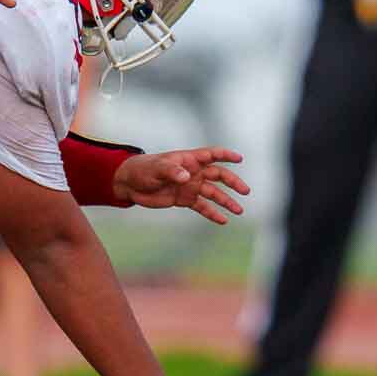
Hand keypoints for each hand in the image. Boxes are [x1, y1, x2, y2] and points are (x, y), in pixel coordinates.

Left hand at [113, 147, 249, 223]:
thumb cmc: (144, 169)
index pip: (211, 155)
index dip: (225, 155)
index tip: (239, 159)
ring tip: (239, 211)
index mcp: (189, 160)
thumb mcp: (157, 169)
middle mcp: (194, 172)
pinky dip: (213, 213)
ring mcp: (190, 186)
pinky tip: (223, 220)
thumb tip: (187, 177)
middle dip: (233, 183)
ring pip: (214, 193)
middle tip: (245, 191)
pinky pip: (203, 206)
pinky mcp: (185, 200)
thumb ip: (172, 171)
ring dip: (227, 201)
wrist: (131, 184)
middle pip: (218, 176)